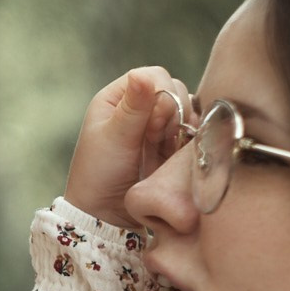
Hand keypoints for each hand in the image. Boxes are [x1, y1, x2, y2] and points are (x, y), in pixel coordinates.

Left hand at [64, 66, 188, 229]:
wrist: (105, 215)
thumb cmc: (100, 175)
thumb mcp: (114, 139)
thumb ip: (133, 108)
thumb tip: (142, 75)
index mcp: (116, 98)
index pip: (154, 76)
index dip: (162, 95)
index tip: (153, 123)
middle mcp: (136, 106)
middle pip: (174, 90)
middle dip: (172, 113)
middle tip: (155, 138)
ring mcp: (153, 125)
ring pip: (185, 109)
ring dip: (179, 127)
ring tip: (159, 149)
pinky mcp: (167, 144)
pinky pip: (189, 130)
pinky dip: (186, 140)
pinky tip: (171, 154)